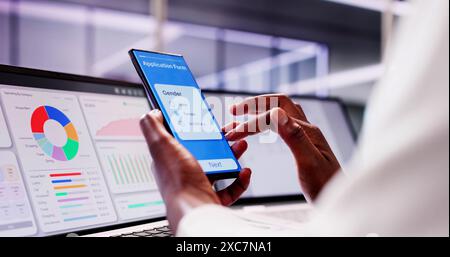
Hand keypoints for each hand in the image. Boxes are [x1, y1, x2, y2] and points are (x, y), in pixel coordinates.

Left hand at [140, 110, 250, 231]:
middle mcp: (183, 173)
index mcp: (171, 159)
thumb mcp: (161, 145)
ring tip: (241, 146)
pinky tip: (244, 171)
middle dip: (220, 140)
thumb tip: (152, 113)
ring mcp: (199, 186)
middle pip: (204, 151)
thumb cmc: (178, 180)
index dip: (194, 128)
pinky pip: (230, 188)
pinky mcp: (212, 199)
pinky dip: (239, 180)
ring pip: (219, 167)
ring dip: (233, 155)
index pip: (182, 139)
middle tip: (230, 132)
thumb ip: (153, 126)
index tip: (207, 119)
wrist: (194, 209)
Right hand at [225, 94, 340, 201]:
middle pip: (278, 103)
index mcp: (306, 131)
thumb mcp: (309, 163)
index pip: (273, 117)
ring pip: (280, 112)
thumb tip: (277, 113)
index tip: (232, 133)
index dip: (251, 122)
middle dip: (254, 104)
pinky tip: (262, 127)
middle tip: (233, 111)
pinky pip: (283, 124)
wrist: (341, 200)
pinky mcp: (304, 144)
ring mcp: (306, 135)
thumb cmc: (327, 187)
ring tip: (239, 118)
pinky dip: (267, 121)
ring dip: (259, 111)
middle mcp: (306, 129)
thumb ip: (294, 137)